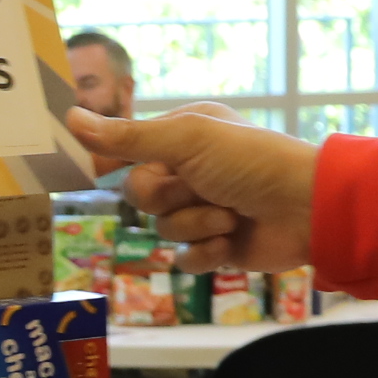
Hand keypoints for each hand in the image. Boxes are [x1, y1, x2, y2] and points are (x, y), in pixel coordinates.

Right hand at [61, 104, 319, 273]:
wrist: (307, 209)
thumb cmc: (251, 162)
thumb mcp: (186, 139)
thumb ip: (127, 137)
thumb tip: (70, 118)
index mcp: (185, 136)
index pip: (130, 149)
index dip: (117, 162)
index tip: (98, 170)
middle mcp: (192, 170)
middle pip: (142, 195)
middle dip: (170, 198)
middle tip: (201, 188)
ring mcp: (204, 209)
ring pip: (163, 229)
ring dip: (195, 225)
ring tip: (230, 216)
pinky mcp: (217, 247)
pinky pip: (184, 260)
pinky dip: (205, 254)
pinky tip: (229, 244)